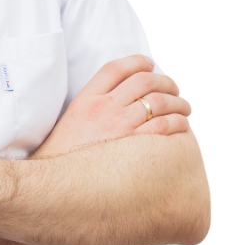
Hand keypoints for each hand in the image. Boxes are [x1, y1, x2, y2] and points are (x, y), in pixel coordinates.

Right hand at [32, 54, 191, 157]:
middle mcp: (104, 107)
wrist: (58, 183)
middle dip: (165, 81)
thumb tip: (121, 95)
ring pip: (159, 102)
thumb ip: (94, 103)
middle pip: (143, 81)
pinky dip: (178, 122)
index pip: (116, 68)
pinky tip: (182, 125)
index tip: (150, 64)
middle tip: (174, 87)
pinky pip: (164, 126)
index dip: (137, 61)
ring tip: (185, 107)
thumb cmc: (66, 154)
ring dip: (178, 102)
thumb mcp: (73, 119)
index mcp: (87, 98)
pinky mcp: (133, 146)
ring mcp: (118, 125)